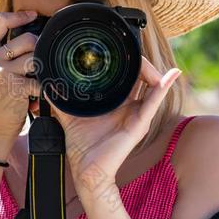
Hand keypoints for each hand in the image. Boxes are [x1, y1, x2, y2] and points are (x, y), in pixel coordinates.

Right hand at [0, 11, 40, 148]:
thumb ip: (5, 50)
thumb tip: (34, 30)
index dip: (19, 15)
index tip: (33, 15)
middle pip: (27, 38)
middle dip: (39, 48)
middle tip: (39, 62)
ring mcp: (1, 73)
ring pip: (36, 56)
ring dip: (43, 67)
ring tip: (39, 77)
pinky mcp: (15, 88)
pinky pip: (41, 79)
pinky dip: (46, 86)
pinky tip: (42, 92)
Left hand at [49, 56, 181, 191]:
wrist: (88, 171)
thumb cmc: (83, 146)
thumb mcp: (69, 114)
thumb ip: (60, 98)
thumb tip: (47, 83)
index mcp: (117, 103)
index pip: (126, 76)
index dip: (125, 61)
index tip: (116, 48)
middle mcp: (130, 106)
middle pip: (140, 77)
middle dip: (138, 61)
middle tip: (129, 48)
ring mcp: (138, 114)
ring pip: (151, 85)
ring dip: (151, 69)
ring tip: (143, 57)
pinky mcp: (140, 124)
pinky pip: (154, 102)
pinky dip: (163, 87)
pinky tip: (171, 75)